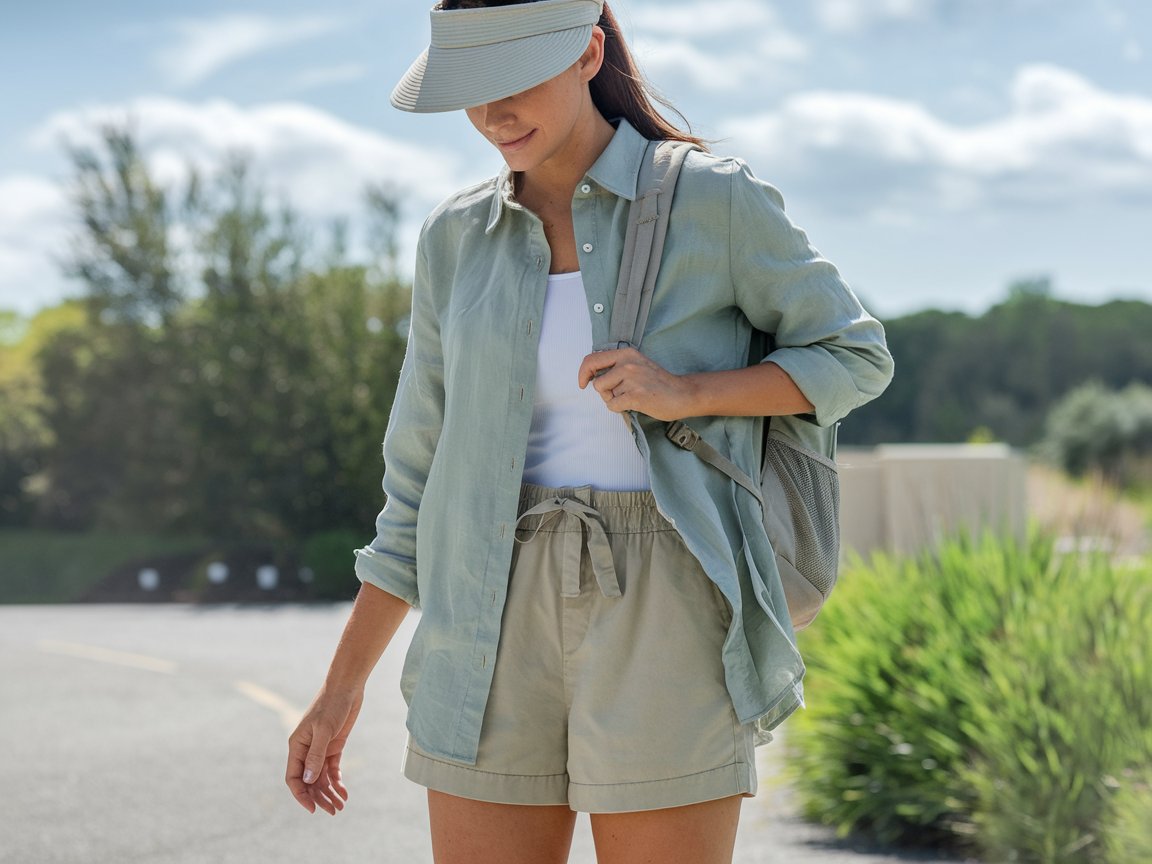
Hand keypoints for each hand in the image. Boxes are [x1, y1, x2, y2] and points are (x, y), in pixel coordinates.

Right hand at [286, 686, 363, 814]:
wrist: (347, 687)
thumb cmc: (332, 704)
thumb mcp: (324, 730)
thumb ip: (316, 755)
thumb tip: (309, 780)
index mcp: (297, 746)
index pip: (294, 778)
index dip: (301, 795)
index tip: (312, 809)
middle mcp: (306, 750)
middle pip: (309, 782)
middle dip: (319, 797)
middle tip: (333, 811)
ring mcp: (320, 749)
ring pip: (321, 778)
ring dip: (329, 792)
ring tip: (341, 806)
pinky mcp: (334, 746)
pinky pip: (332, 769)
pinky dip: (338, 781)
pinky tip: (344, 792)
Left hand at [578, 347, 695, 420]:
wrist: (681, 393)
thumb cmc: (658, 382)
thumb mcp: (637, 364)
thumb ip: (617, 365)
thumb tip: (593, 375)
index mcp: (626, 353)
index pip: (592, 359)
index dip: (583, 373)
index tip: (583, 382)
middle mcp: (627, 364)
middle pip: (597, 382)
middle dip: (603, 392)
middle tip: (615, 394)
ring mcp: (632, 379)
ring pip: (606, 395)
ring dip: (615, 400)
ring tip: (631, 397)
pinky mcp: (636, 396)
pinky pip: (613, 405)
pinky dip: (619, 408)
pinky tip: (633, 404)